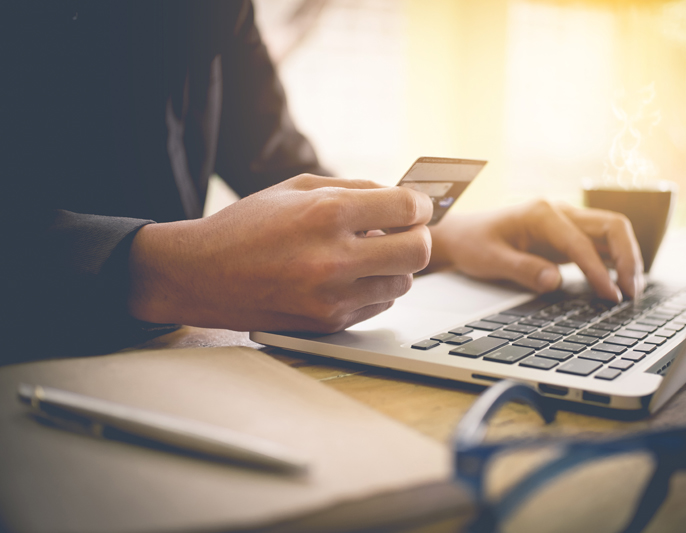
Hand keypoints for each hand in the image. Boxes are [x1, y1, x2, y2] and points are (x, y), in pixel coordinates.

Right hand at [127, 174, 432, 331]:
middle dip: (418, 237)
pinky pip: (378, 305)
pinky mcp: (327, 324)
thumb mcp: (298, 188)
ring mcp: (331, 298)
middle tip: (404, 231)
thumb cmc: (248, 226)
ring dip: (395, 265)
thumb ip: (355, 189)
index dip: (419, 205)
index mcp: (325, 215)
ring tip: (369, 253)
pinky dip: (374, 288)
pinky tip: (350, 275)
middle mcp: (333, 260)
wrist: (201, 276)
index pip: (406, 208)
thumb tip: (403, 198)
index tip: (416, 206)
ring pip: (403, 283)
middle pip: (418, 252)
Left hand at [428, 200, 644, 301]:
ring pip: (612, 233)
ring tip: (632, 291)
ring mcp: (566, 222)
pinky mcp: (568, 236)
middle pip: (612, 226)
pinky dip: (614, 261)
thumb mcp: (490, 260)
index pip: (582, 242)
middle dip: (628, 258)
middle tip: (631, 292)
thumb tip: (555, 281)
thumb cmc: (473, 244)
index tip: (610, 295)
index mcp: (542, 214)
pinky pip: (601, 244)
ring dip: (627, 259)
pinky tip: (619, 283)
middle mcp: (560, 212)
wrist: (462, 235)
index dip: (599, 270)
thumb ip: (522, 269)